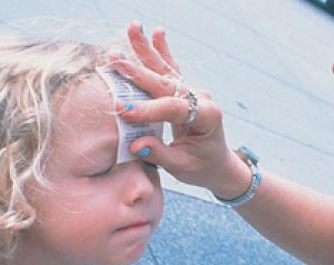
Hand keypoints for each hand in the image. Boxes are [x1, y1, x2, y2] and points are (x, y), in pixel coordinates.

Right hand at [114, 22, 244, 193]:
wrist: (218, 164)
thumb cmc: (202, 167)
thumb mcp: (182, 167)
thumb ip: (160, 154)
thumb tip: (135, 145)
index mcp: (207, 116)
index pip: (173, 108)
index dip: (148, 109)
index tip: (122, 110)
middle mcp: (202, 98)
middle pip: (167, 82)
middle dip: (139, 71)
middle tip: (115, 60)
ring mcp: (194, 92)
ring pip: (166, 70)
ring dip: (147, 50)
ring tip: (133, 28)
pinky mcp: (185, 91)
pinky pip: (171, 70)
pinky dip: (160, 52)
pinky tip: (156, 33)